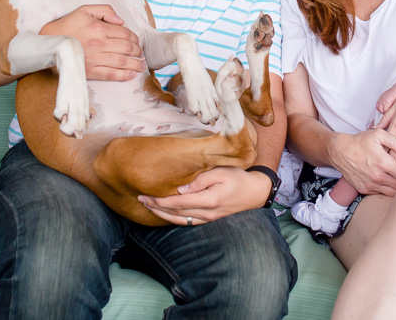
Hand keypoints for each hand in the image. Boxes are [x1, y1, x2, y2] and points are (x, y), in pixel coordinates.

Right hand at [41, 4, 144, 80]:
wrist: (49, 43)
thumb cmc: (68, 25)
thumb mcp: (84, 10)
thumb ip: (104, 10)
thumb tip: (121, 21)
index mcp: (99, 28)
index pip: (125, 34)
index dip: (135, 38)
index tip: (137, 42)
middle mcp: (99, 44)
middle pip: (127, 48)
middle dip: (137, 51)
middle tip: (140, 53)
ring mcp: (95, 59)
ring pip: (123, 62)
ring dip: (136, 64)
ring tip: (141, 65)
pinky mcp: (91, 71)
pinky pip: (111, 74)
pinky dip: (124, 75)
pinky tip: (132, 74)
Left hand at [137, 167, 270, 225]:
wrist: (256, 193)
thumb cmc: (239, 178)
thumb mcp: (221, 172)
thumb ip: (200, 179)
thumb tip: (181, 189)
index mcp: (209, 200)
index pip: (177, 204)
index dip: (159, 201)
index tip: (145, 196)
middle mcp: (207, 214)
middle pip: (175, 214)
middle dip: (156, 208)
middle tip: (140, 200)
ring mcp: (209, 219)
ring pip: (180, 221)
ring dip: (162, 215)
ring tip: (148, 207)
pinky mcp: (210, 220)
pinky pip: (188, 223)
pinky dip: (174, 219)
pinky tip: (165, 213)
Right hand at [328, 129, 395, 196]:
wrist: (339, 151)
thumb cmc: (359, 142)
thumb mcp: (378, 135)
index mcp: (383, 163)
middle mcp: (378, 177)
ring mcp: (371, 185)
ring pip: (393, 193)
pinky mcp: (365, 189)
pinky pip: (382, 193)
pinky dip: (388, 189)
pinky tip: (390, 182)